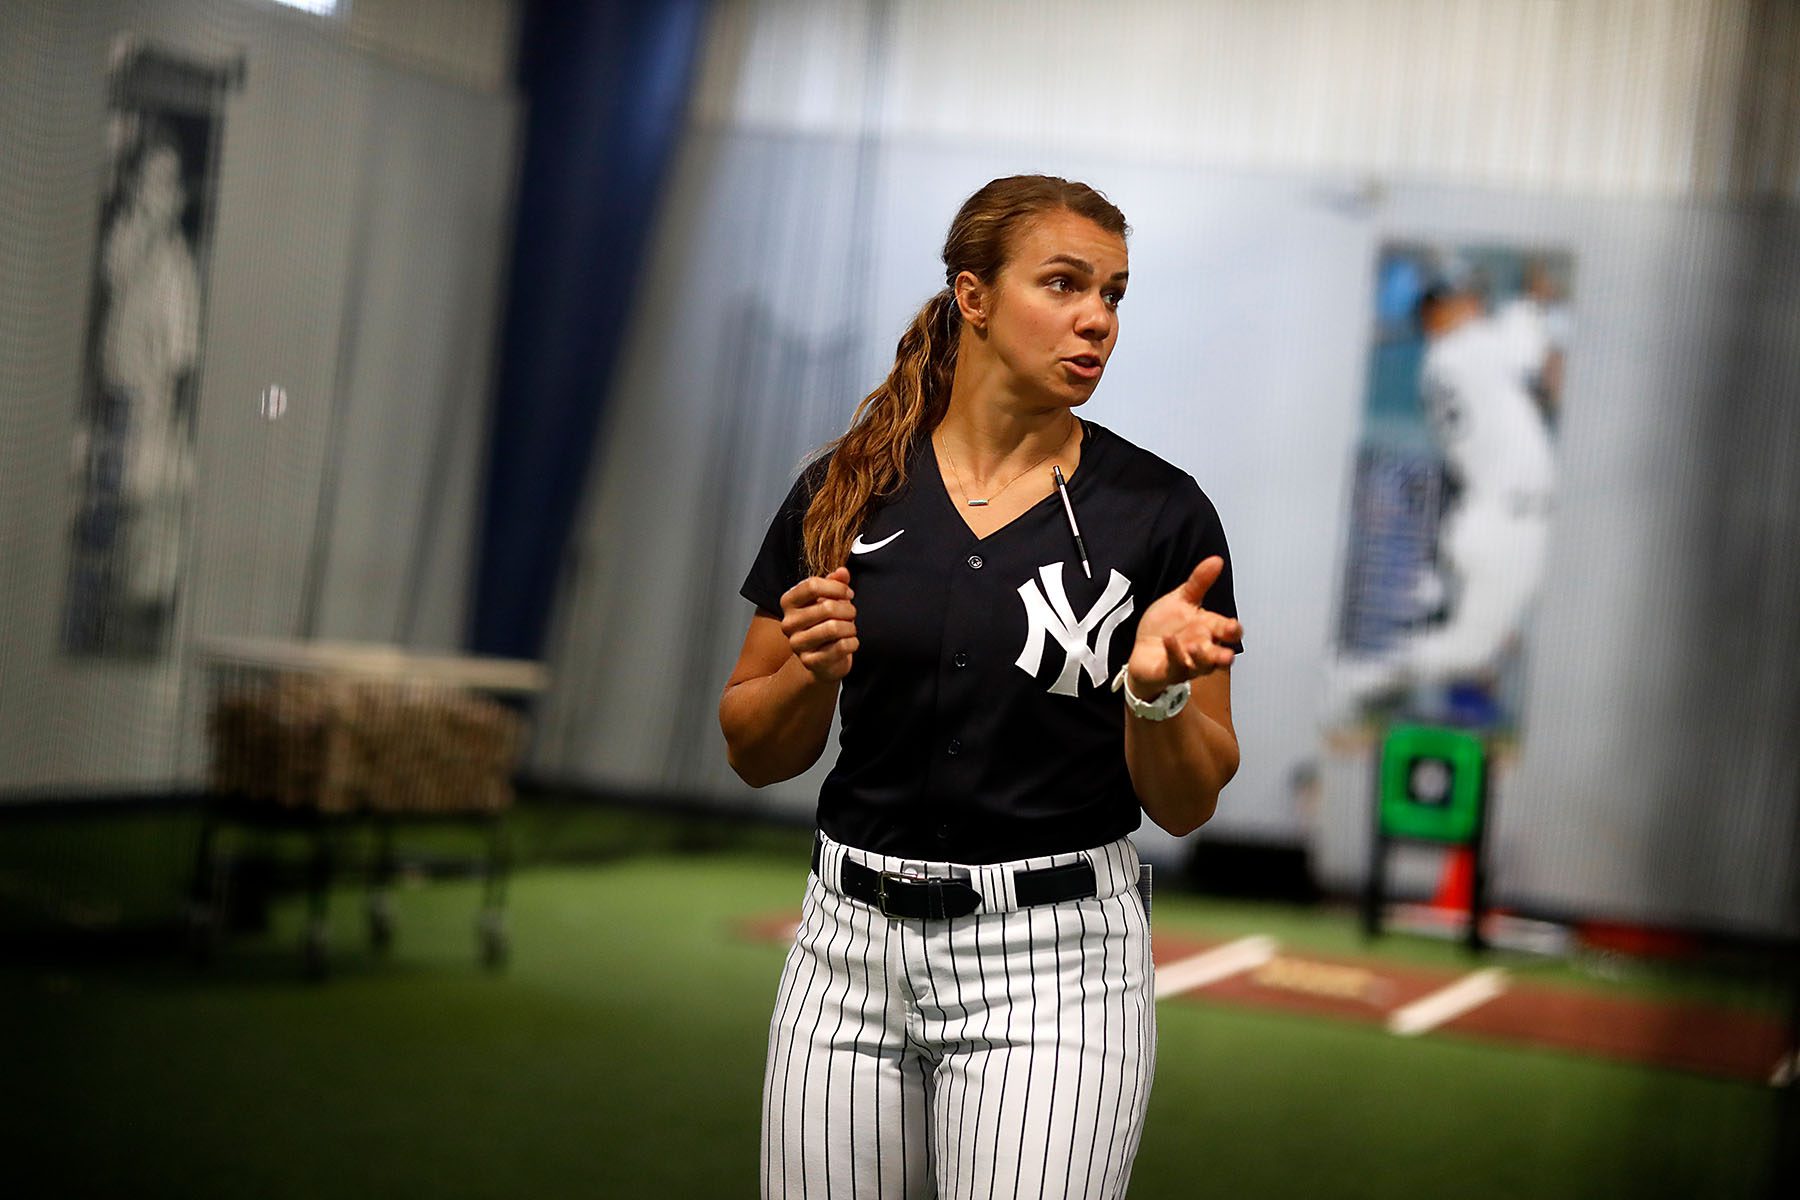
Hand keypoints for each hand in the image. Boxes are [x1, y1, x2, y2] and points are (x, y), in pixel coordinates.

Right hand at [779, 567, 858, 682]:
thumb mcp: (829, 599)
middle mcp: (788, 623)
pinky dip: (852, 643)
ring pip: (834, 627)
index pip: (812, 585)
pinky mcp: (810, 662)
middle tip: (852, 614)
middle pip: (827, 607)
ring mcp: (797, 644)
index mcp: (788, 602)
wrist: (822, 660)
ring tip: (850, 629)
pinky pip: (841, 647)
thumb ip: (835, 583)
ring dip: (850, 627)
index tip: (848, 594)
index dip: (837, 588)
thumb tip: (842, 572)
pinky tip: (850, 642)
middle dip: (848, 609)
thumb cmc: (825, 624)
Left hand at [1126, 556, 1241, 695]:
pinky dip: (1173, 653)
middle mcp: (1202, 649)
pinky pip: (1174, 666)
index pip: (1227, 631)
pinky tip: (1169, 640)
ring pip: (1201, 666)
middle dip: (1223, 655)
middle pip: (1219, 655)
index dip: (1233, 630)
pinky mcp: (1169, 672)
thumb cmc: (1166, 626)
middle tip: (1228, 654)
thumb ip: (1199, 582)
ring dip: (1200, 658)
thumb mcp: (1181, 600)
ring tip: (1196, 647)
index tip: (1233, 626)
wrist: (1141, 649)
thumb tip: (1216, 560)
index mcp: (1208, 629)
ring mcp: (1187, 663)